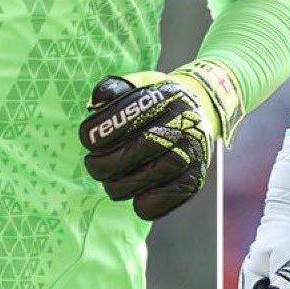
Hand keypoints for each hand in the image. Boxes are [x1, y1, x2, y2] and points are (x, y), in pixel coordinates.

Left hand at [79, 61, 240, 220]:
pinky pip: (161, 201)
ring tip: (113, 179)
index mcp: (164, 98)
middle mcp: (180, 124)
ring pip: (139, 182)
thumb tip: (95, 101)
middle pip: (129, 155)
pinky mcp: (195, 177)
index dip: (98, 131)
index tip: (87, 138)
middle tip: (94, 164)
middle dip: (101, 165)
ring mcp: (190, 153)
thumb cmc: (159, 101)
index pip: (124, 118)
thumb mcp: (140, 84)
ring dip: (116, 186)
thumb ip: (114, 89)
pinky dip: (144, 204)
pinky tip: (137, 195)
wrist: (202, 110)